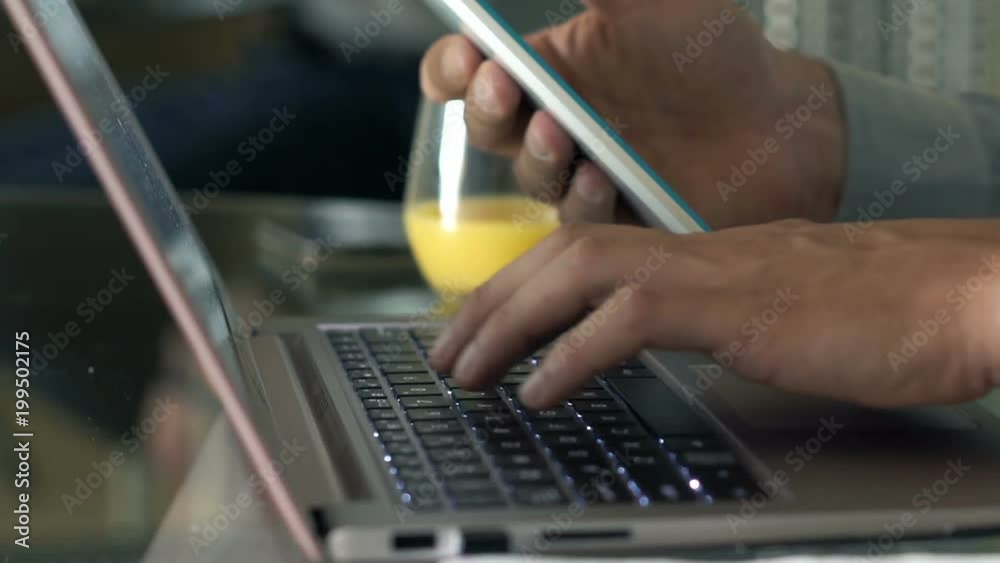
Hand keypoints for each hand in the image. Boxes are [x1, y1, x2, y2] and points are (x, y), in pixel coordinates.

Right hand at [420, 0, 845, 227]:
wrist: (776, 118)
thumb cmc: (710, 50)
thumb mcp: (649, 0)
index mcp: (544, 68)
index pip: (466, 70)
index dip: (452, 66)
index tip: (469, 54)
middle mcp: (551, 122)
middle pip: (484, 126)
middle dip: (484, 107)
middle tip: (501, 85)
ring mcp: (577, 174)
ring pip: (529, 178)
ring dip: (535, 156)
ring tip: (560, 132)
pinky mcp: (609, 219)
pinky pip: (577, 221)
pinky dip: (583, 198)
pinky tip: (602, 175)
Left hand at [430, 221, 999, 407]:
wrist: (966, 295)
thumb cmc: (890, 313)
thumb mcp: (782, 316)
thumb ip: (722, 323)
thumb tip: (670, 349)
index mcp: (703, 257)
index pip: (589, 253)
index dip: (524, 287)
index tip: (485, 326)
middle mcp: (698, 253)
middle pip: (564, 254)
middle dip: (492, 301)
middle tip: (444, 349)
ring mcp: (715, 271)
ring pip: (580, 270)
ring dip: (510, 319)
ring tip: (464, 366)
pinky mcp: (737, 303)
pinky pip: (630, 317)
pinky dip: (571, 353)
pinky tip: (538, 390)